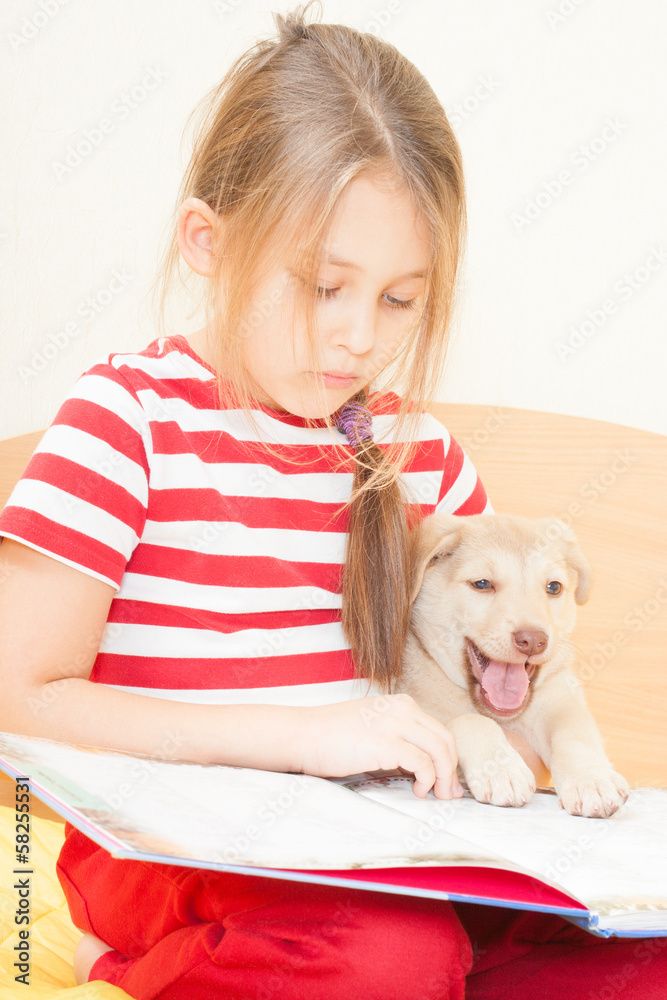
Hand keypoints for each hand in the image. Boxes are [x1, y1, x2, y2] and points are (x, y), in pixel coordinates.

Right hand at [296, 693, 463, 799]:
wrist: (303, 734)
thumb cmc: (332, 736)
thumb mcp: (373, 725)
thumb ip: (398, 737)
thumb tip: (422, 766)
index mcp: (401, 704)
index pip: (439, 730)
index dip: (448, 758)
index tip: (446, 780)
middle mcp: (403, 709)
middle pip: (446, 739)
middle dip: (452, 769)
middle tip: (448, 793)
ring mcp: (395, 724)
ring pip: (440, 751)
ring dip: (444, 777)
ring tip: (436, 795)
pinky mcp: (386, 743)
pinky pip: (423, 764)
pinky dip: (427, 780)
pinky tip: (418, 790)